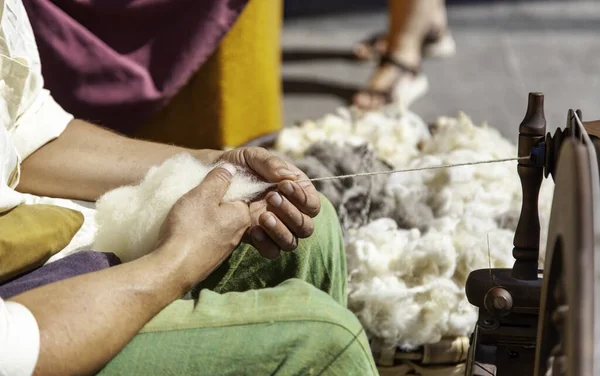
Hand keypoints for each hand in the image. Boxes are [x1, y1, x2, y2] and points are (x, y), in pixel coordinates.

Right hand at [157, 164, 250, 283]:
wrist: (173, 267)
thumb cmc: (190, 227)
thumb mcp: (203, 195)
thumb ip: (218, 179)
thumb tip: (232, 168)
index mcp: (242, 216)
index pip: (239, 193)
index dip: (222, 186)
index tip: (205, 185)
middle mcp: (239, 233)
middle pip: (228, 209)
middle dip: (213, 202)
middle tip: (193, 199)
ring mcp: (225, 248)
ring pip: (217, 224)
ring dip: (204, 218)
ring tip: (187, 214)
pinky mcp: (211, 258)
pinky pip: (208, 238)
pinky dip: (199, 232)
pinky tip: (186, 231)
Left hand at [218, 147, 320, 258]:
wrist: (213, 177)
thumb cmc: (239, 164)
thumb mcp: (253, 156)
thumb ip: (270, 163)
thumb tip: (288, 177)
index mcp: (297, 193)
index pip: (313, 204)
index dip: (303, 198)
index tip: (284, 186)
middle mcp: (290, 213)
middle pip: (306, 227)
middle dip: (291, 214)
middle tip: (271, 197)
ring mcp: (276, 229)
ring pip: (291, 242)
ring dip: (280, 231)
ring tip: (263, 216)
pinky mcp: (259, 240)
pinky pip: (271, 251)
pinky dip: (266, 244)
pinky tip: (253, 230)